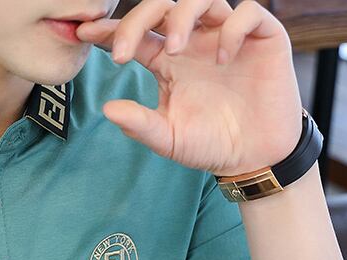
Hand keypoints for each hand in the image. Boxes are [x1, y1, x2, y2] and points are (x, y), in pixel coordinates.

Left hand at [75, 0, 303, 175]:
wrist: (254, 156)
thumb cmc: (209, 145)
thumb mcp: (167, 139)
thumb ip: (139, 124)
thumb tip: (106, 110)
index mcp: (167, 62)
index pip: (137, 34)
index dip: (110, 30)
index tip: (85, 33)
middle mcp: (194, 42)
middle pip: (162, 7)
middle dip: (138, 19)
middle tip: (124, 52)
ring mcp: (225, 36)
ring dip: (182, 17)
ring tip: (174, 51)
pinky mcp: (261, 38)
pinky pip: (247, 13)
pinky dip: (231, 28)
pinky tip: (222, 57)